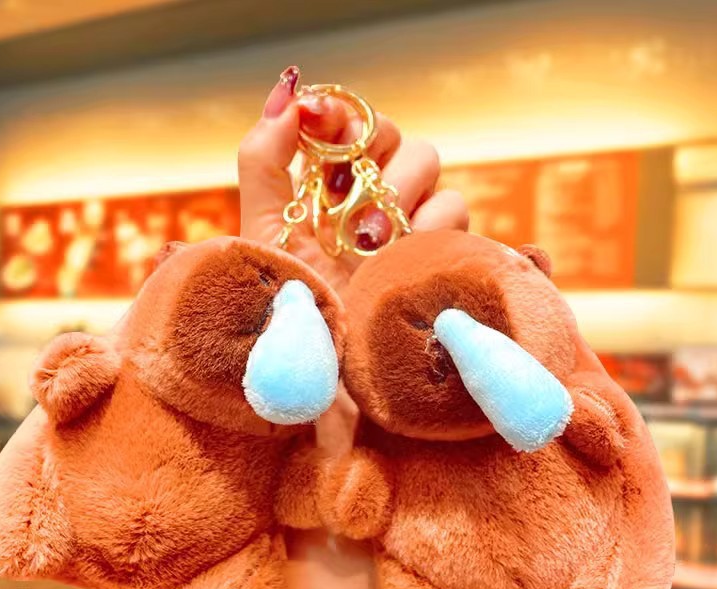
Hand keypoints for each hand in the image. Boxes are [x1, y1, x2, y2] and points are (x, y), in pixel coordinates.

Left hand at [238, 66, 468, 290]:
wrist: (322, 367)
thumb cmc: (288, 304)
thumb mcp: (263, 233)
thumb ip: (264, 160)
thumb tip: (289, 91)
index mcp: (328, 189)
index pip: (347, 123)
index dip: (338, 112)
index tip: (319, 121)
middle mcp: (370, 201)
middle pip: (394, 132)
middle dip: (372, 151)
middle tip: (345, 195)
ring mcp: (407, 226)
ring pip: (429, 163)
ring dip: (397, 193)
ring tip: (366, 242)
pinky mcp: (439, 254)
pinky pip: (453, 209)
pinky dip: (428, 227)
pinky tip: (397, 260)